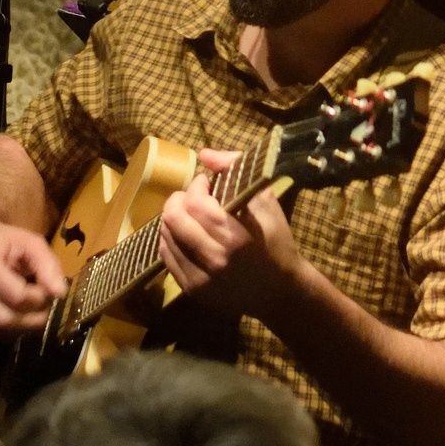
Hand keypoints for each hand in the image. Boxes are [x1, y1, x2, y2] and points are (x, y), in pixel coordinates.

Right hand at [0, 222, 67, 334]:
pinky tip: (20, 314)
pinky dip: (12, 329)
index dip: (41, 297)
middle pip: (6, 320)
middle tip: (48, 306)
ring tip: (36, 310)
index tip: (51, 289)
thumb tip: (60, 293)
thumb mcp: (30, 242)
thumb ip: (47, 265)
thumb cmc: (3, 240)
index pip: (18, 297)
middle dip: (34, 318)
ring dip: (25, 326)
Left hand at [158, 150, 301, 317]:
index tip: (206, 182)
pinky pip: (166, 256)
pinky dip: (172, 238)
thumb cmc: (276, 242)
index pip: (196, 204)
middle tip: (194, 197)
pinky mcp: (191, 290)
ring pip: (165, 236)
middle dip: (180, 199)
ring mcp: (199, 280)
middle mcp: (214, 261)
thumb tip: (205, 154)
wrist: (279, 291)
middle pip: (174, 219)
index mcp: (236, 239)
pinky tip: (187, 233)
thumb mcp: (266, 202)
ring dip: (175, 218)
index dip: (196, 186)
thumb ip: (237, 171)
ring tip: (191, 215)